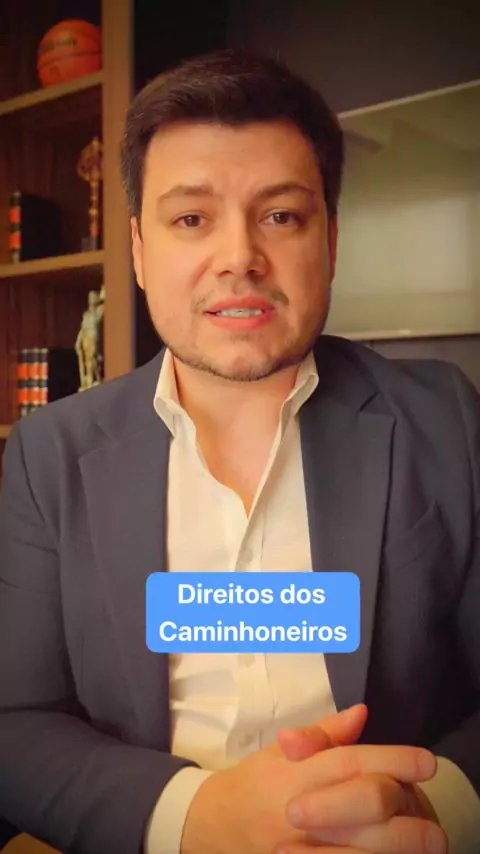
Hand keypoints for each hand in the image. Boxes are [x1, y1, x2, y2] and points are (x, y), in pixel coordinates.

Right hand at [180, 705, 436, 853]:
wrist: (209, 825)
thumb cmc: (254, 783)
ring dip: (398, 848)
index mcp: (298, 770)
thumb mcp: (282, 751)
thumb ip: (325, 735)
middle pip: (362, 804)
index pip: (352, 761)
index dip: (393, 759)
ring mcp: (297, 847)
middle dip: (403, 810)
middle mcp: (301, 807)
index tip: (425, 761)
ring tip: (429, 843)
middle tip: (433, 822)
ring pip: (359, 847)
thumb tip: (362, 712)